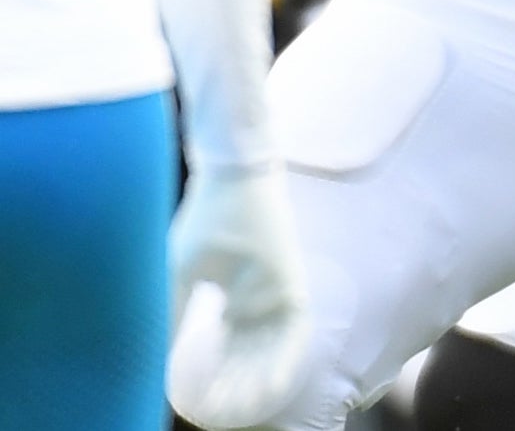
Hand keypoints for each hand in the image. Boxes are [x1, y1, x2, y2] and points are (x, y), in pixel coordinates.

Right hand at [168, 164, 310, 429]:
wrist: (232, 179)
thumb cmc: (205, 221)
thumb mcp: (180, 273)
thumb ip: (169, 311)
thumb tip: (145, 349)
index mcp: (232, 297)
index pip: (225, 347)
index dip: (213, 375)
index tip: (197, 400)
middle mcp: (258, 298)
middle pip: (250, 353)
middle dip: (237, 385)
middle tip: (222, 412)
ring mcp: (277, 290)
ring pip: (274, 347)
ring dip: (262, 377)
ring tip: (247, 406)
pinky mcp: (292, 282)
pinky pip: (296, 328)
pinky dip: (287, 355)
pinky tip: (275, 380)